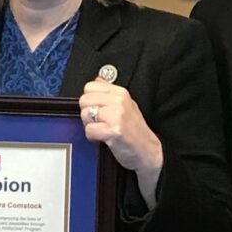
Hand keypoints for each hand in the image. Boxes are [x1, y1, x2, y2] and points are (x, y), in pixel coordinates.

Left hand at [78, 78, 163, 202]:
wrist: (148, 151)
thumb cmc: (135, 130)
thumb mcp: (127, 104)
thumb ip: (110, 92)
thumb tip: (97, 80)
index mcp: (121, 93)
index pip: (89, 86)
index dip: (89, 100)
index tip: (98, 109)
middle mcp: (119, 101)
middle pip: (84, 100)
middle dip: (88, 113)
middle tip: (99, 122)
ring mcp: (116, 116)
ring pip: (85, 115)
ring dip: (90, 126)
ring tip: (102, 130)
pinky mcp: (113, 131)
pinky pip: (89, 131)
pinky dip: (93, 137)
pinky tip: (103, 138)